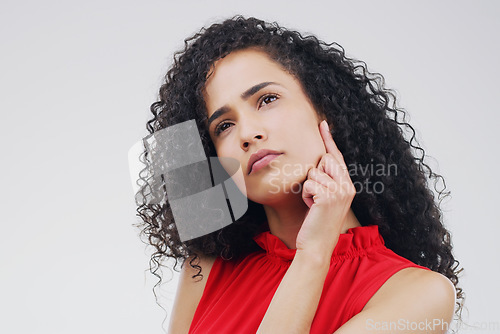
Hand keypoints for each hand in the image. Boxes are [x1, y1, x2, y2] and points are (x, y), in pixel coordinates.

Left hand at [295, 120, 355, 258]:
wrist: (317, 245)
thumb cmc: (317, 222)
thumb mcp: (324, 198)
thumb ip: (326, 180)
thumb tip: (318, 161)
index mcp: (348, 185)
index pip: (337, 156)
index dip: (328, 139)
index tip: (322, 123)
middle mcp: (348, 186)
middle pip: (325, 159)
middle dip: (314, 174)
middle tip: (316, 195)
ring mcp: (340, 191)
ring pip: (314, 172)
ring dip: (309, 188)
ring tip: (314, 204)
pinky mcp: (329, 196)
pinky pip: (309, 184)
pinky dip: (306, 195)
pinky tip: (312, 208)